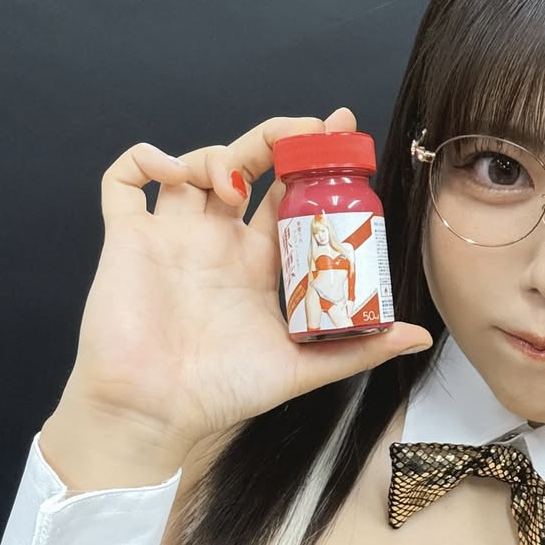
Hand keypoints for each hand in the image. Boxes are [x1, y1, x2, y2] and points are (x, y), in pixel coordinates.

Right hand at [64, 108, 431, 446]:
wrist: (155, 415)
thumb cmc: (221, 395)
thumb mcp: (303, 368)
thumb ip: (360, 349)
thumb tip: (420, 337)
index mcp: (257, 263)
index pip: (289, 196)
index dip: (314, 162)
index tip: (343, 134)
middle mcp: (217, 242)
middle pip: (247, 165)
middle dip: (277, 138)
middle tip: (310, 130)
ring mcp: (172, 237)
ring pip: (193, 166)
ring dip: (216, 151)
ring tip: (234, 178)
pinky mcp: (127, 240)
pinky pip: (124, 181)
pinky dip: (144, 158)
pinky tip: (173, 170)